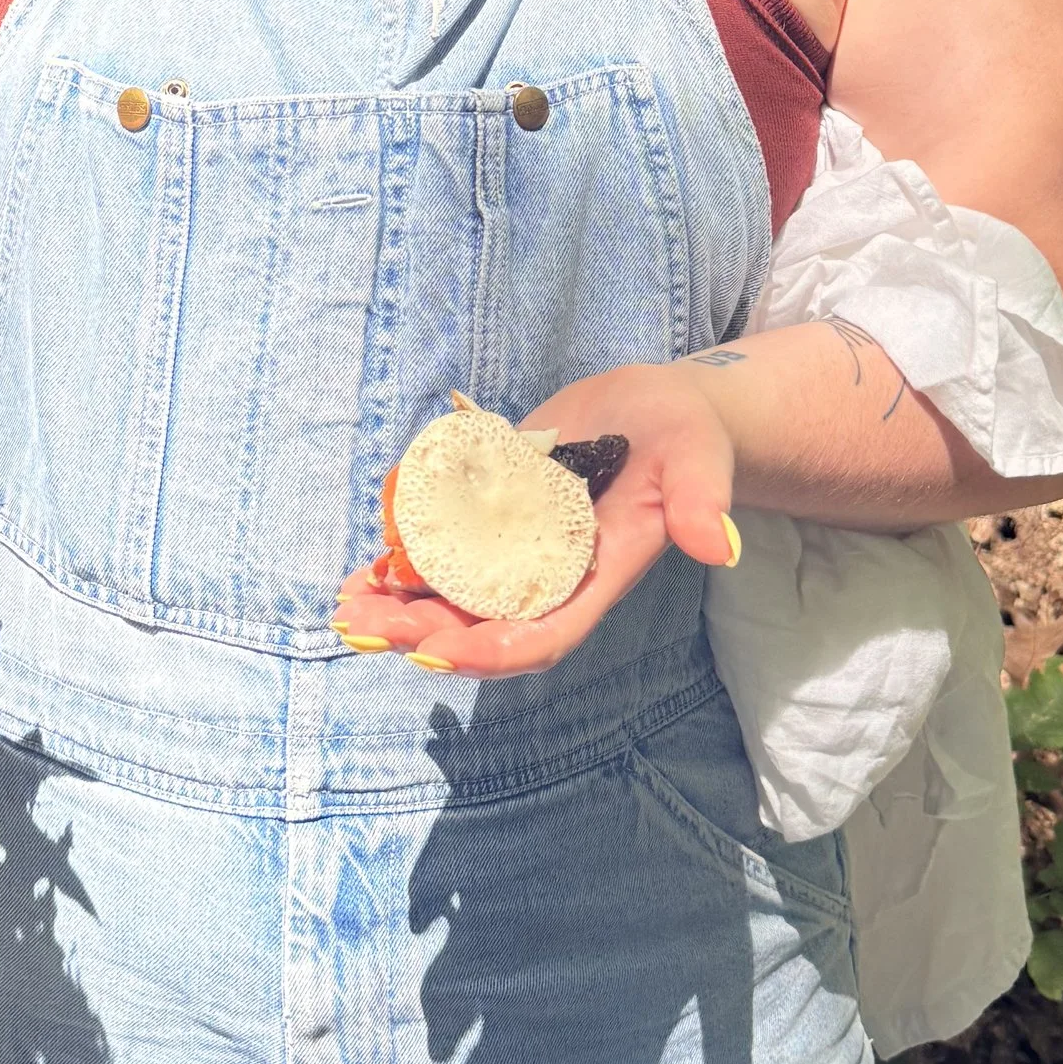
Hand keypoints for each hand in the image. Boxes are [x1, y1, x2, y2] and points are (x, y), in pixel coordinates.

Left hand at [331, 361, 739, 679]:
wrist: (660, 411)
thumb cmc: (686, 436)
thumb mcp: (698, 460)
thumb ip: (702, 503)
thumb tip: (715, 547)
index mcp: (596, 578)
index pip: (544, 635)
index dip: (491, 650)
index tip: (436, 652)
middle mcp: (551, 576)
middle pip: (482, 626)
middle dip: (422, 632)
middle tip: (364, 622)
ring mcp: (517, 550)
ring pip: (452, 598)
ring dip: (399, 607)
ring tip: (347, 602)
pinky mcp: (493, 517)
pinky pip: (442, 553)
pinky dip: (401, 562)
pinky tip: (362, 564)